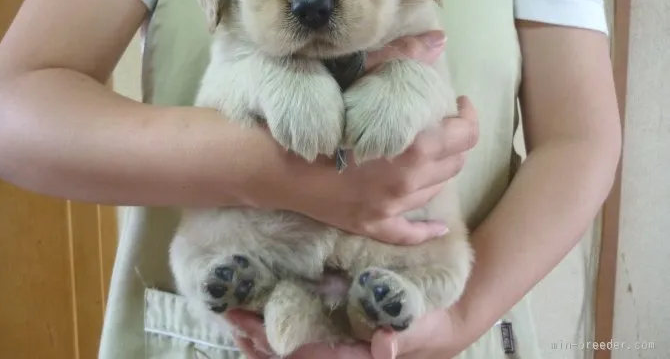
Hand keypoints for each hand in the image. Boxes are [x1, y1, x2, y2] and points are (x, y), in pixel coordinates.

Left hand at [227, 307, 466, 358]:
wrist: (440, 325)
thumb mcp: (418, 329)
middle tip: (231, 318)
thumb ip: (402, 337)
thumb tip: (384, 345)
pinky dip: (276, 330)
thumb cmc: (427, 327)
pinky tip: (259, 316)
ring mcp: (335, 345)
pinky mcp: (336, 334)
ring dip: (259, 339)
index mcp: (352, 357)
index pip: (307, 357)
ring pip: (289, 352)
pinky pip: (300, 338)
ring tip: (234, 320)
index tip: (249, 329)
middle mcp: (338, 354)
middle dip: (257, 341)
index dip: (275, 346)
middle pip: (289, 358)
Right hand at [256, 30, 479, 245]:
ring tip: (430, 153)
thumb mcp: (361, 76)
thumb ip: (404, 57)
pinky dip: (426, 231)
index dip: (469, 117)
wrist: (275, 161)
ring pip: (434, 191)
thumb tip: (440, 41)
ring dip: (439, 170)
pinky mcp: (371, 223)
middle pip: (454, 163)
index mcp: (414, 147)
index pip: (465, 135)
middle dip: (455, 142)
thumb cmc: (317, 114)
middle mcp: (409, 182)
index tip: (459, 104)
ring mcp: (390, 208)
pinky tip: (438, 228)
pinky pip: (407, 234)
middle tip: (443, 126)